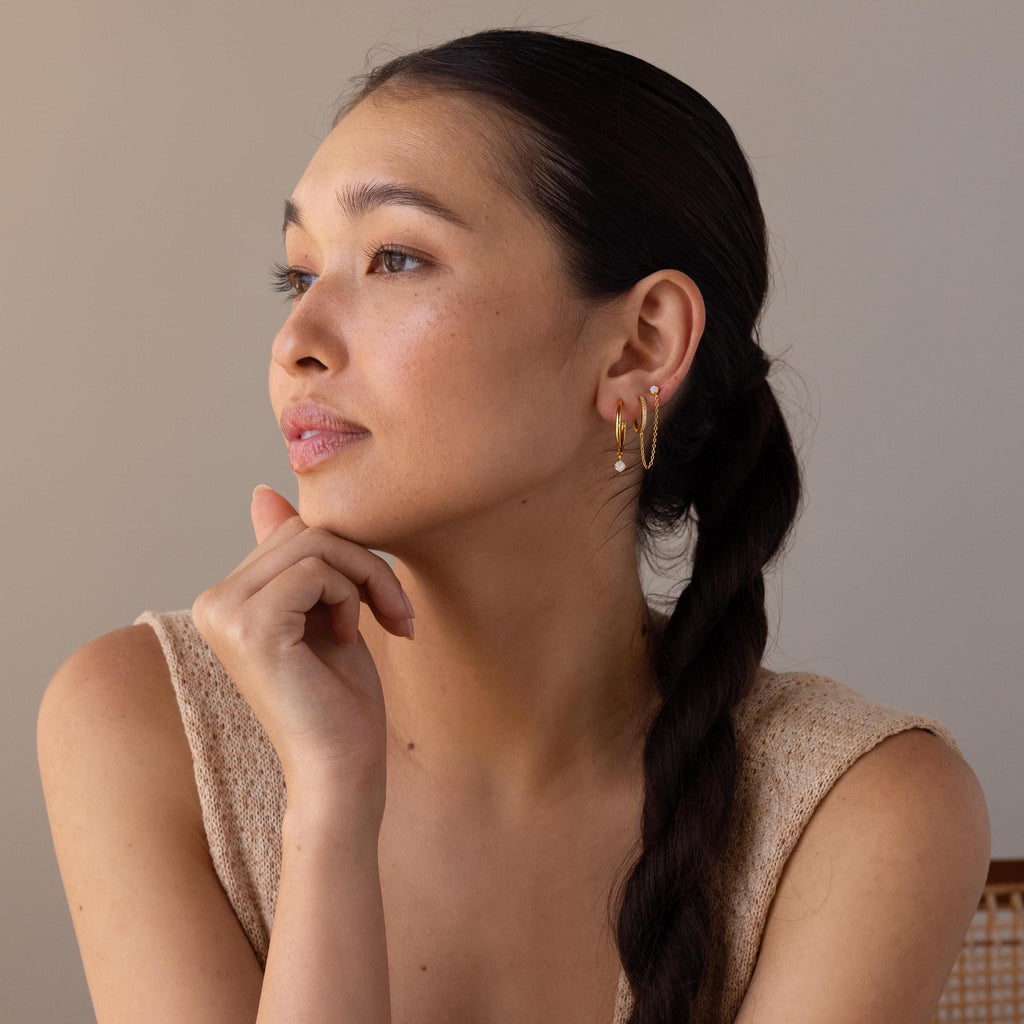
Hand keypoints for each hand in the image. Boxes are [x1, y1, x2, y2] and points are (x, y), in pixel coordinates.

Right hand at [190, 485, 412, 805]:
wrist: (341, 770)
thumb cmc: (340, 700)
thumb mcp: (324, 611)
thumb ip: (295, 558)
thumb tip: (262, 492)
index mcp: (224, 598)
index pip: (293, 531)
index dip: (348, 557)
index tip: (383, 602)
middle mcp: (212, 602)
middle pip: (304, 529)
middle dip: (363, 562)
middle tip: (394, 610)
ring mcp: (225, 613)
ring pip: (316, 542)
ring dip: (366, 577)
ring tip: (379, 622)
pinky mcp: (250, 626)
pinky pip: (318, 568)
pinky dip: (354, 594)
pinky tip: (351, 634)